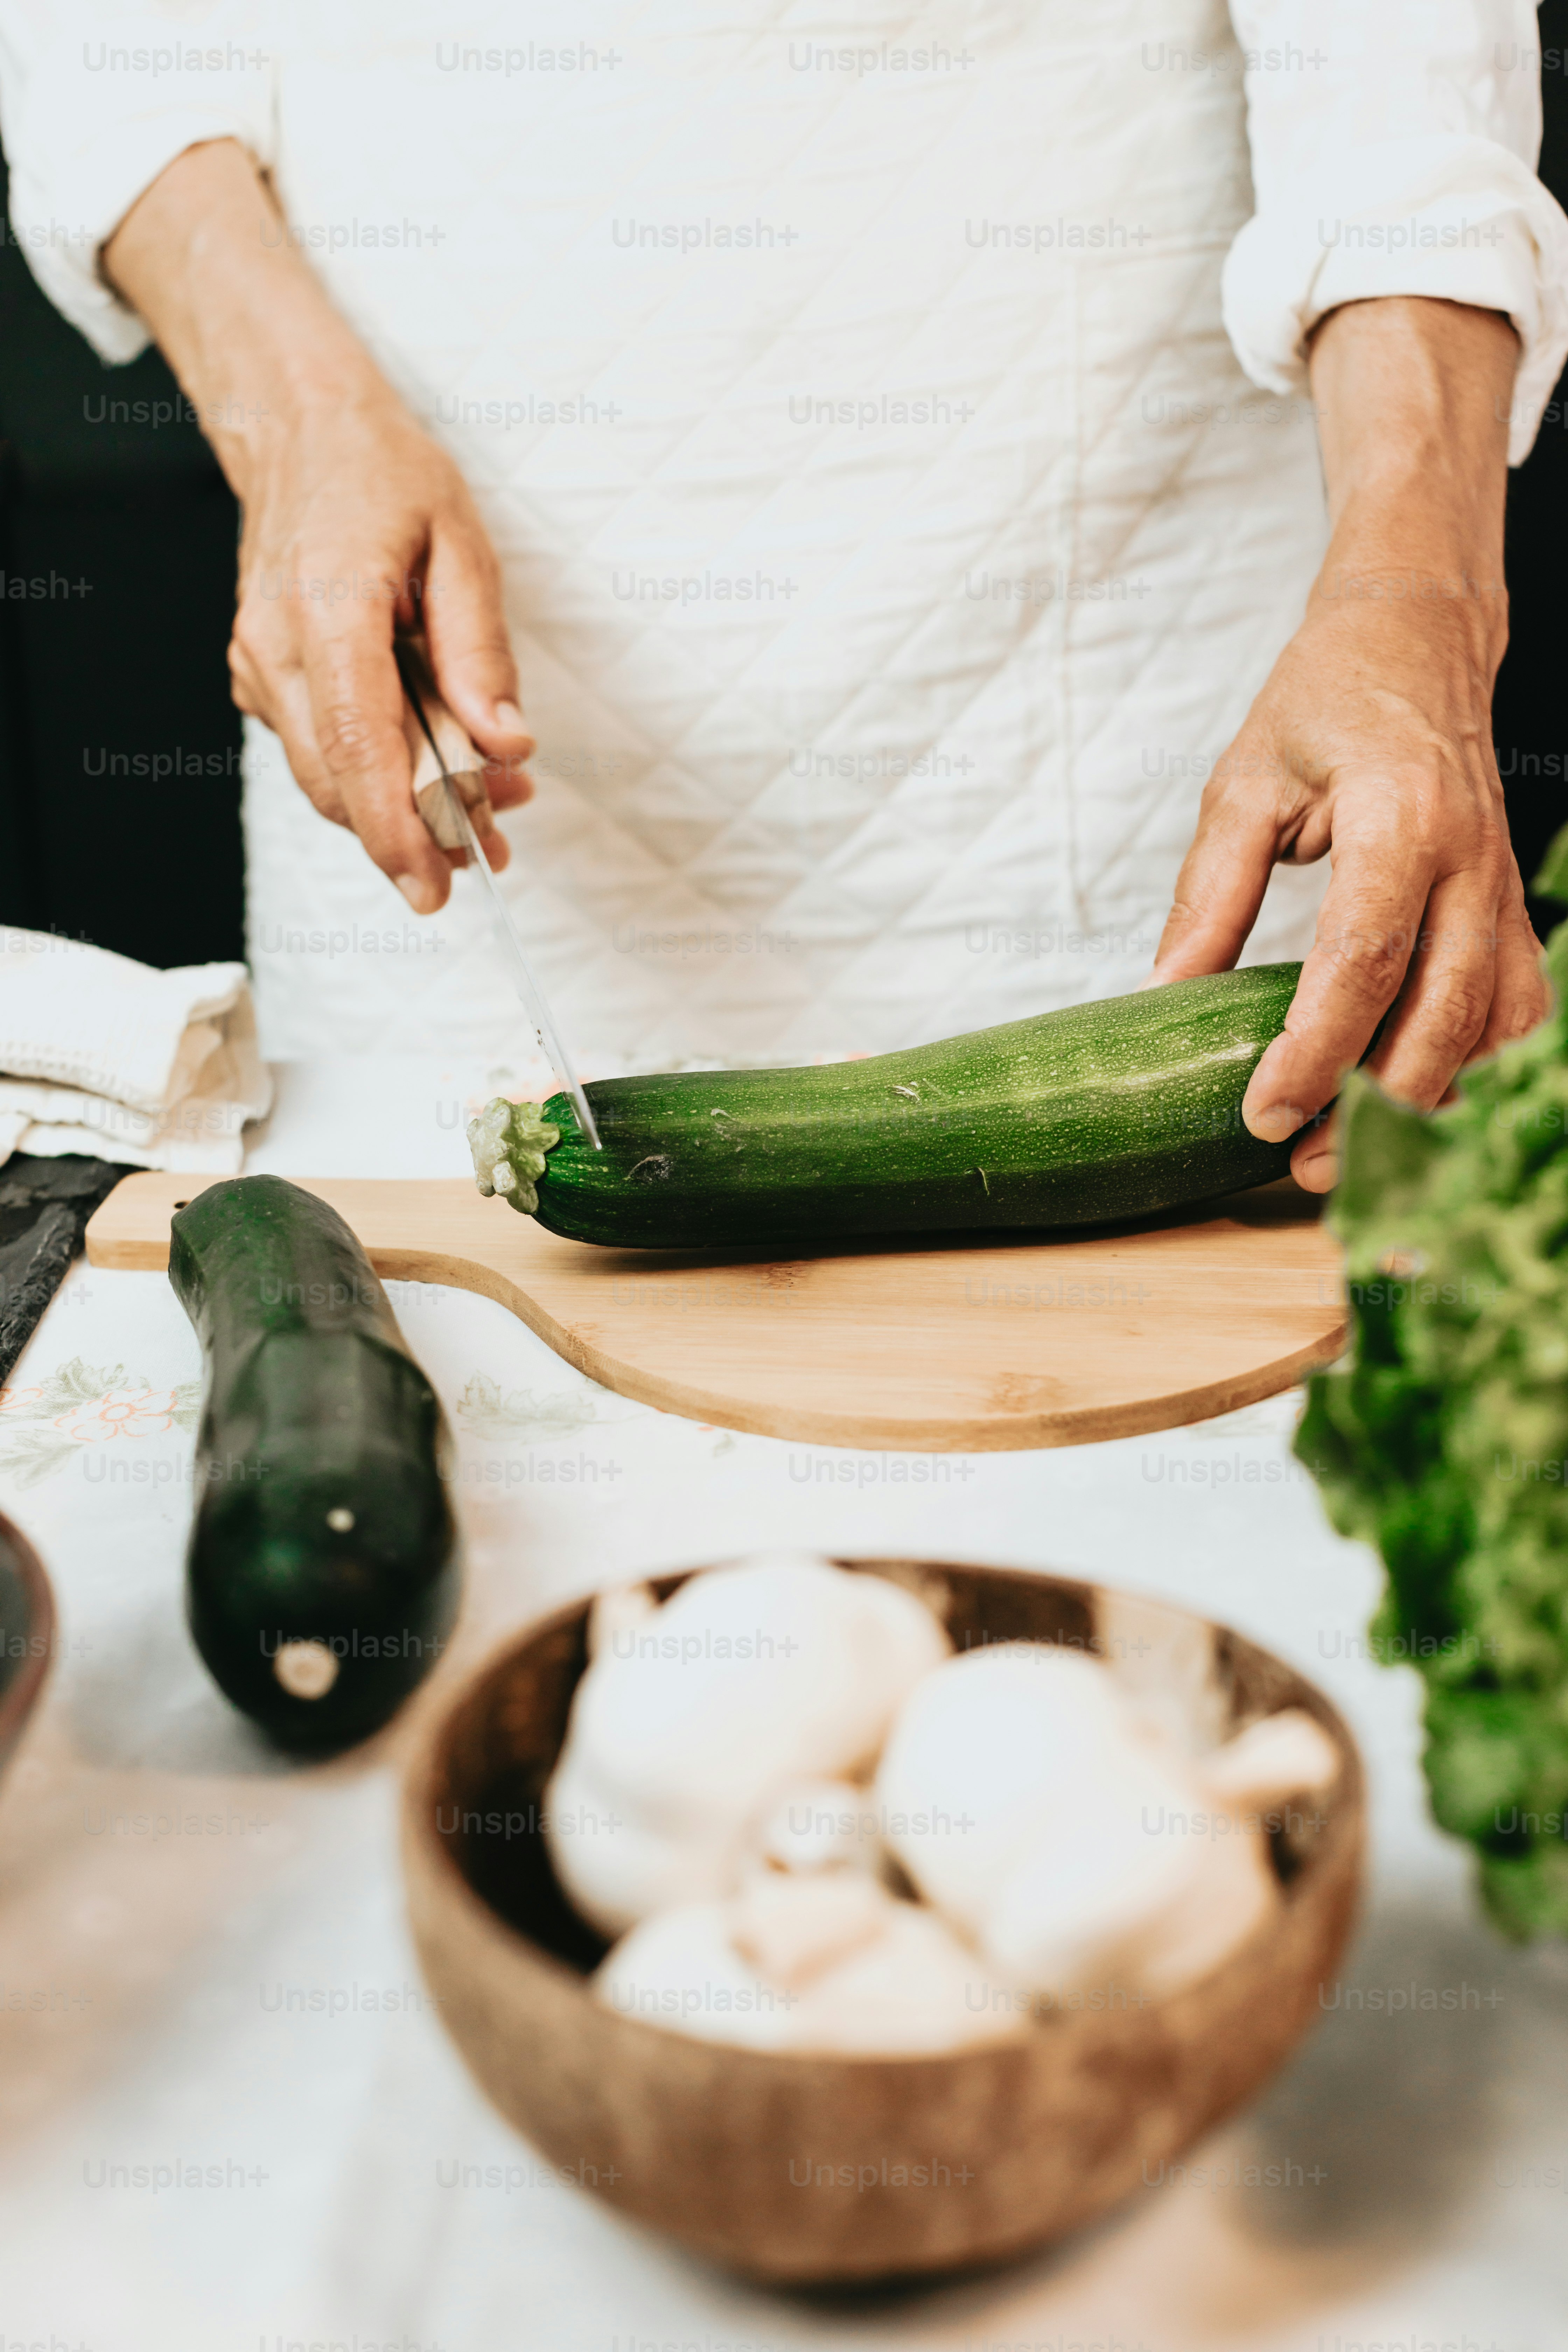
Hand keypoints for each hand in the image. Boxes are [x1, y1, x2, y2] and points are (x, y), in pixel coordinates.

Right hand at [227, 386, 534, 911]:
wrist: (301, 430)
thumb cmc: (382, 475)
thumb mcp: (461, 544)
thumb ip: (480, 651)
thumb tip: (506, 743)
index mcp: (328, 608)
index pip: (355, 744)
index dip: (395, 828)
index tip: (433, 885)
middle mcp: (277, 645)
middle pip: (337, 780)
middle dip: (415, 833)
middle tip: (492, 847)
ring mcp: (259, 665)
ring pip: (326, 776)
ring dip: (403, 808)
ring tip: (485, 807)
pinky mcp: (263, 676)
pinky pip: (320, 748)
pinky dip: (377, 770)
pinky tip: (437, 760)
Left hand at [1147, 298, 1547, 1190]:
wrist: (1416, 640)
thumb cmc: (1324, 704)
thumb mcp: (1244, 782)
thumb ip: (1209, 890)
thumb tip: (1165, 993)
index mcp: (1399, 823)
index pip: (1362, 961)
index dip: (1315, 1051)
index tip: (1262, 1115)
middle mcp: (1472, 863)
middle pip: (1441, 1014)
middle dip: (1375, 1106)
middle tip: (1300, 1168)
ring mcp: (1506, 891)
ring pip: (1495, 1027)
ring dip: (1431, 1102)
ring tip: (1352, 1156)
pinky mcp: (1515, 912)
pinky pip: (1516, 1011)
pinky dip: (1477, 1069)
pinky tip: (1420, 1105)